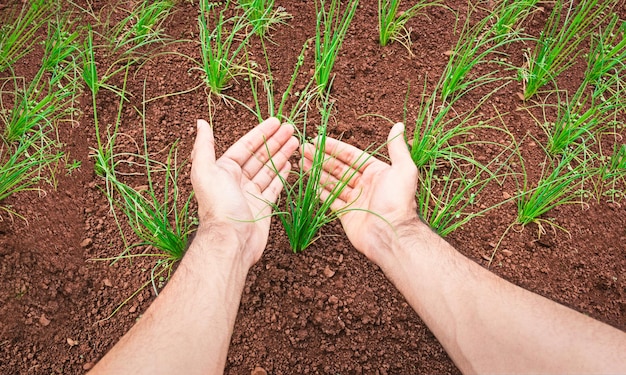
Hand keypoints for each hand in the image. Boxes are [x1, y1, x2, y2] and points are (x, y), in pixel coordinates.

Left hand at [190, 117, 298, 267]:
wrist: (231, 240)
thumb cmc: (218, 205)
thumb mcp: (205, 170)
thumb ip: (204, 145)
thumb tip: (200, 122)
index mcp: (224, 170)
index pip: (246, 146)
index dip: (261, 133)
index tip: (277, 122)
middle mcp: (237, 181)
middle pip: (259, 156)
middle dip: (275, 141)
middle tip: (291, 128)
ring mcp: (251, 194)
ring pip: (269, 169)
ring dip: (282, 154)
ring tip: (296, 141)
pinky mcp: (263, 207)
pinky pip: (274, 187)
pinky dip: (282, 174)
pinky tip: (290, 163)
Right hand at [302, 123, 418, 265]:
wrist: (391, 234)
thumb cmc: (397, 201)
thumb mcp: (403, 169)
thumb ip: (397, 147)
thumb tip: (398, 125)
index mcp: (376, 172)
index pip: (351, 155)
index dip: (333, 147)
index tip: (317, 140)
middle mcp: (365, 185)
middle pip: (338, 167)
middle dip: (320, 157)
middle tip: (302, 149)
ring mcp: (355, 200)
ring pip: (332, 182)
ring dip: (317, 171)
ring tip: (300, 162)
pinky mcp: (346, 215)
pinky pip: (330, 200)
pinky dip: (319, 191)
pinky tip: (308, 181)